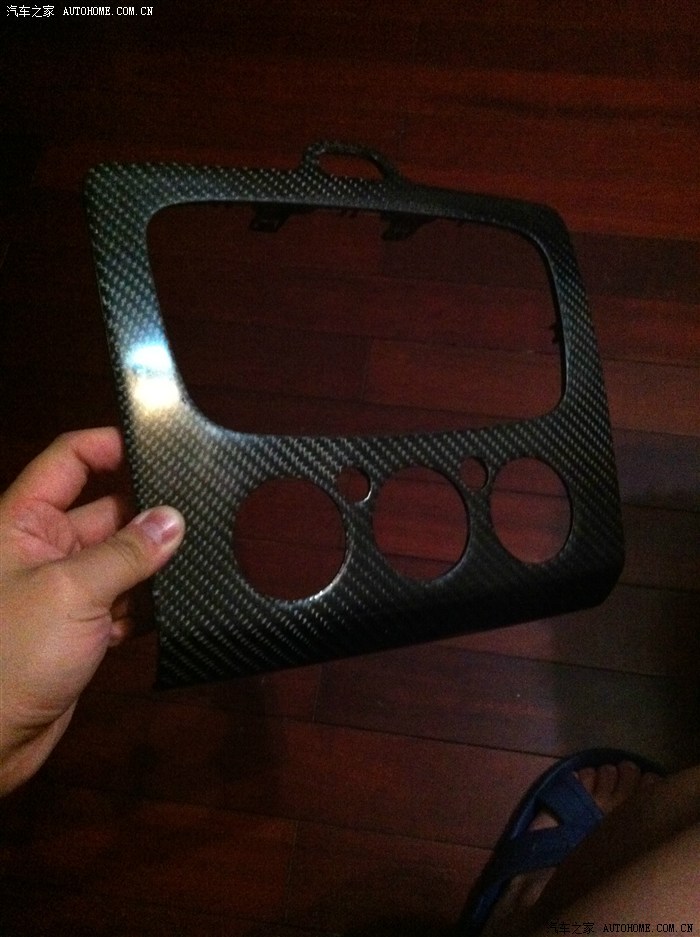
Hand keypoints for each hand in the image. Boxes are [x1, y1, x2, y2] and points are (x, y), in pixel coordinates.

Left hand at [0, 428, 184, 794]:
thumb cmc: (9, 655)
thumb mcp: (72, 591)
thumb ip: (127, 553)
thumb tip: (173, 520)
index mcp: (23, 522)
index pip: (69, 461)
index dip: (109, 446)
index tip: (158, 448)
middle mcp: (42, 548)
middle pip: (105, 510)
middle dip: (145, 514)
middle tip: (196, 515)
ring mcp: (63, 588)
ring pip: (119, 558)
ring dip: (149, 565)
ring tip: (190, 563)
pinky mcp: (79, 627)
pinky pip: (122, 600)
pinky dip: (143, 606)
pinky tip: (165, 611)